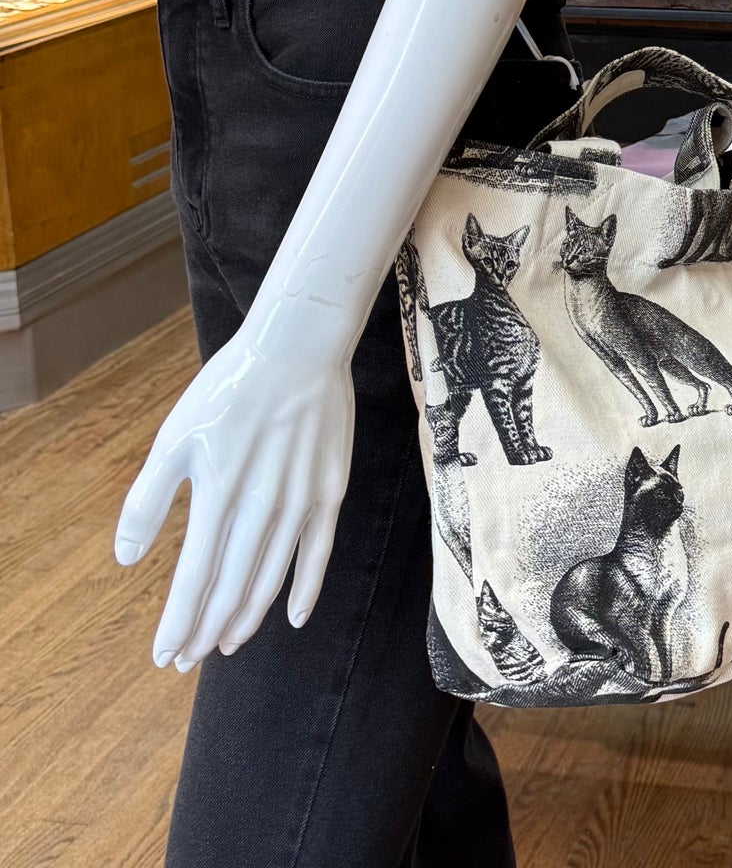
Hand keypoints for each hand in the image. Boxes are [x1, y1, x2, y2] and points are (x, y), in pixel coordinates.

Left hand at [115, 322, 353, 668]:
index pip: (193, 579)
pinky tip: (293, 617)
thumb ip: (147, 500)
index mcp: (218, 493)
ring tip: (228, 643)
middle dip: (206, 631)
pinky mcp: (330, 489)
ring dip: (247, 618)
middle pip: (231, 588)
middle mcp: (261, 505)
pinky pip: (319, 551)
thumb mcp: (174, 436)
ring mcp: (301, 499)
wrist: (299, 345)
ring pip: (271, 577)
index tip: (164, 656)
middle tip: (189, 660)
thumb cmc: (229, 388)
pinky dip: (306, 588)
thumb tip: (126, 559)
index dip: (178, 624)